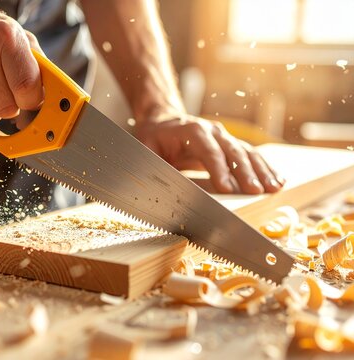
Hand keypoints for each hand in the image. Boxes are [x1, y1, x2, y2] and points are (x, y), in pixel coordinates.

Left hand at [136, 112, 284, 193]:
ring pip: (247, 152)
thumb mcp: (147, 150)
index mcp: (191, 130)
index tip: (227, 188)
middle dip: (245, 173)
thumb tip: (165, 186)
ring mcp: (224, 137)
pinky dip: (265, 168)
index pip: (208, 151)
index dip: (218, 169)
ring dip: (261, 171)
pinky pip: (251, 155)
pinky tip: (277, 180)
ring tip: (274, 188)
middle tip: (255, 191)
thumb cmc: (153, 138)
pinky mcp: (231, 145)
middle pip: (232, 151)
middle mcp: (212, 131)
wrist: (162, 121)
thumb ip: (156, 166)